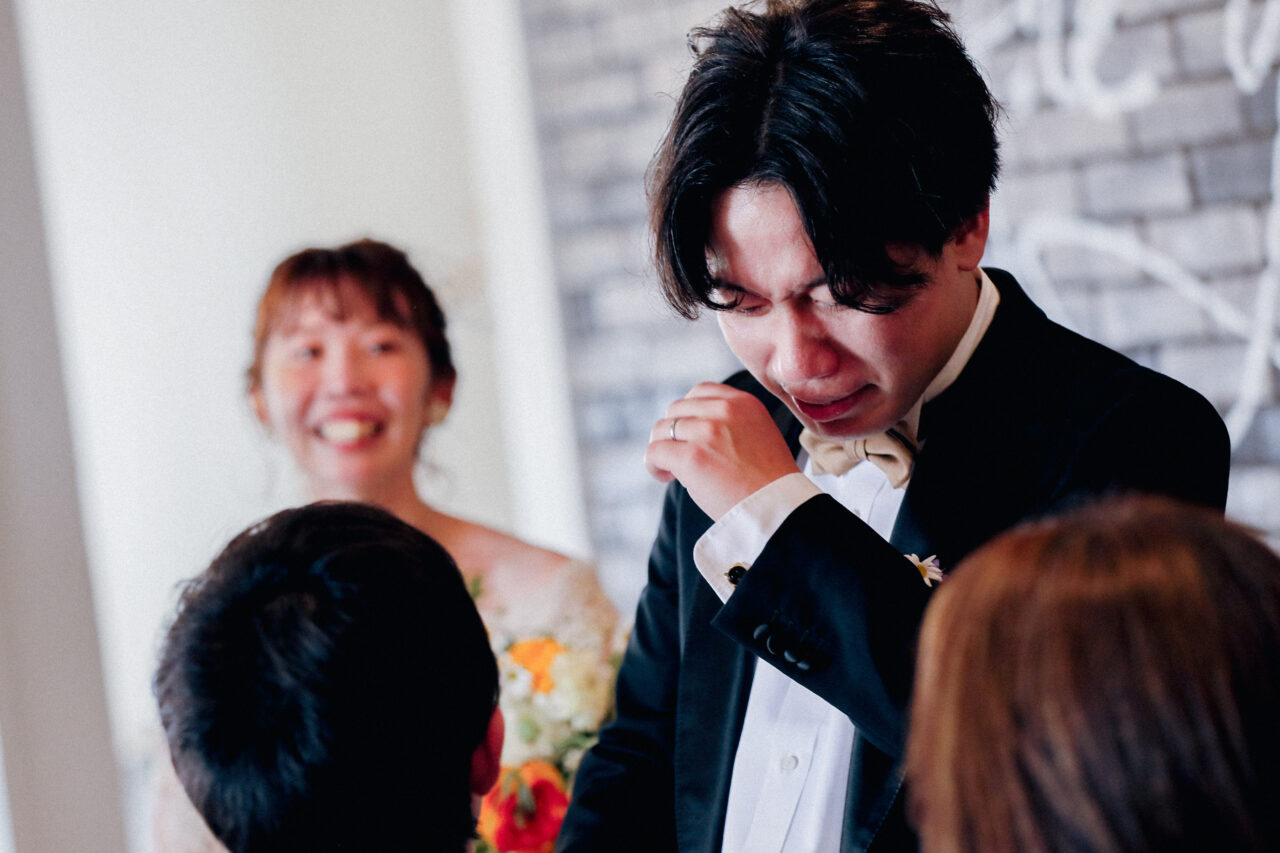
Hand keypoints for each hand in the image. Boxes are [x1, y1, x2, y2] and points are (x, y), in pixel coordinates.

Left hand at [645, 382, 800, 520]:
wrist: (779, 509)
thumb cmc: (767, 482)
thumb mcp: (757, 434)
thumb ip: (729, 422)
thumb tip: (686, 427)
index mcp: (744, 403)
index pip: (700, 392)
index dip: (688, 413)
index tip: (690, 434)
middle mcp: (725, 410)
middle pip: (676, 409)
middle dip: (673, 432)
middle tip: (679, 455)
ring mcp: (707, 432)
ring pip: (662, 429)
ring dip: (662, 448)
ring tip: (670, 469)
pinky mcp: (692, 457)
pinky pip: (655, 452)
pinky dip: (653, 465)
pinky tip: (664, 477)